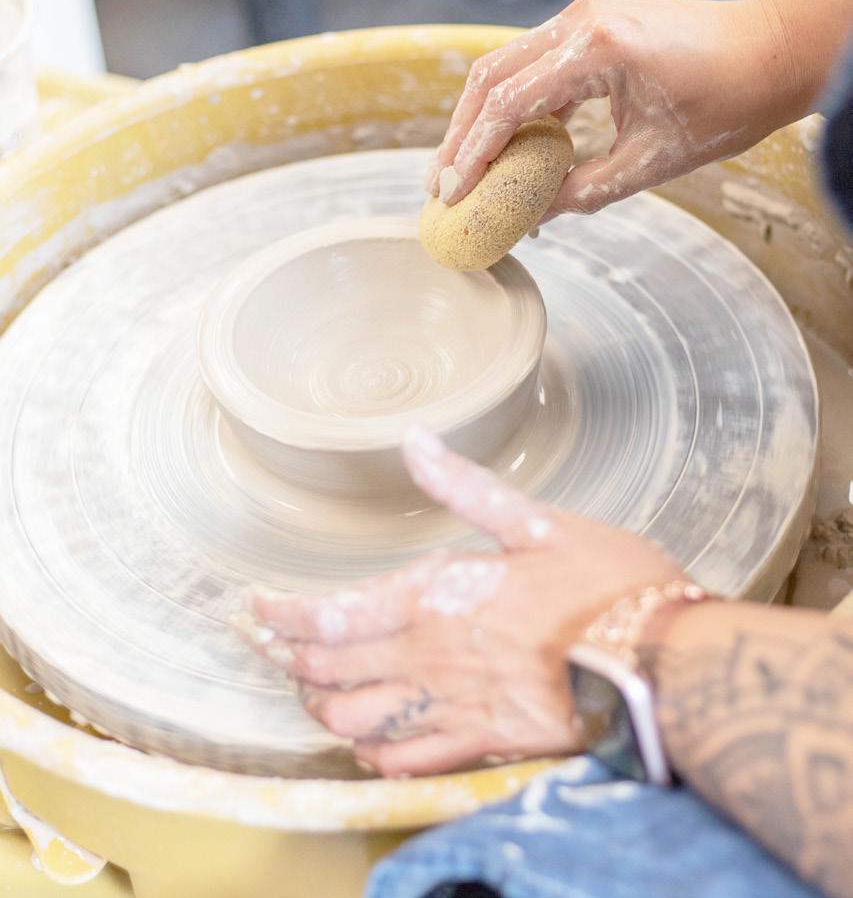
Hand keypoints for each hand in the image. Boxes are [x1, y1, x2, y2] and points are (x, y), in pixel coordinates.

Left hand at [242, 427, 681, 776]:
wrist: (662, 663)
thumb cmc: (606, 585)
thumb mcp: (535, 520)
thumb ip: (464, 486)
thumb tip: (415, 440)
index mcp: (436, 595)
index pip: (330, 614)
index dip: (281, 616)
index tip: (255, 611)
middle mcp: (429, 655)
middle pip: (330, 668)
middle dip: (290, 660)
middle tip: (272, 649)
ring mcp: (452, 705)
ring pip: (355, 720)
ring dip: (325, 704)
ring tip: (315, 689)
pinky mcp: (481, 742)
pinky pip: (405, 761)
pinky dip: (373, 753)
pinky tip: (370, 741)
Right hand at [426, 0, 799, 218]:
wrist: (775, 50)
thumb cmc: (728, 104)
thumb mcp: (650, 163)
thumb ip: (581, 191)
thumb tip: (532, 217)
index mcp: (598, 47)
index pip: (508, 103)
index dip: (473, 154)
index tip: (451, 195)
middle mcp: (582, 20)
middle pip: (490, 77)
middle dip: (460, 135)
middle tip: (440, 185)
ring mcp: (585, 16)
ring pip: (505, 67)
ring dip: (480, 119)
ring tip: (462, 169)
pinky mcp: (593, 24)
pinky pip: (535, 66)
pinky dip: (514, 107)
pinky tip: (506, 146)